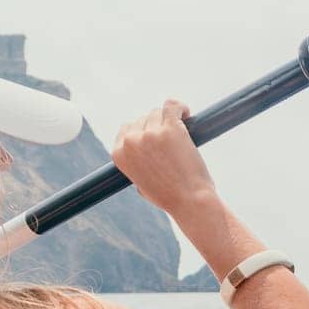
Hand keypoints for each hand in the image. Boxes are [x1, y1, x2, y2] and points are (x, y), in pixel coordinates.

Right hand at [111, 99, 216, 216]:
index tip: (155, 139)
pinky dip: (179, 107)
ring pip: (157, 113)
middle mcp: (131, 141)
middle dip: (156, 127)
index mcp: (119, 154)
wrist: (189, 201)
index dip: (142, 132)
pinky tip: (186, 114)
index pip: (126, 129)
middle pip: (142, 119)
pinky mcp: (171, 128)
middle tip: (172, 142)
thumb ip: (136, 166)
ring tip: (181, 134)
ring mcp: (151, 133)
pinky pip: (172, 106)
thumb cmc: (169, 196)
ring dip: (169, 120)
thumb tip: (141, 156)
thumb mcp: (141, 184)